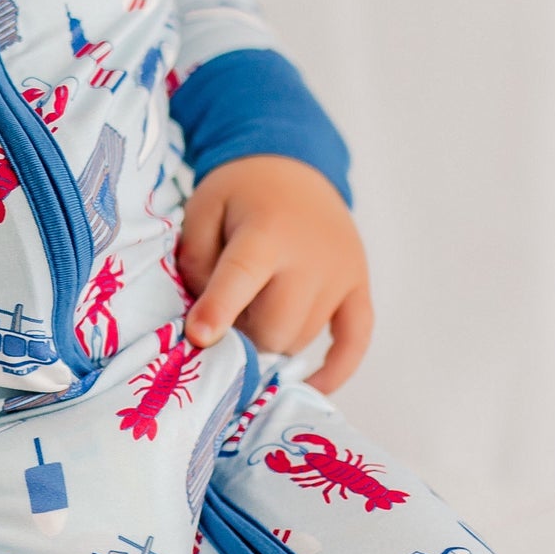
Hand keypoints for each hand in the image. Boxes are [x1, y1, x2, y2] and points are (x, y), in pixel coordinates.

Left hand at [176, 154, 372, 393]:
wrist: (294, 166)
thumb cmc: (240, 194)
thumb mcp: (202, 209)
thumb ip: (196, 261)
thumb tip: (206, 320)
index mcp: (266, 233)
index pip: (242, 276)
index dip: (219, 310)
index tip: (200, 337)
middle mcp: (311, 257)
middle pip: (273, 327)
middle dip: (241, 336)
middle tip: (225, 318)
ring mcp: (341, 275)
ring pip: (300, 339)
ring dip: (271, 339)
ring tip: (255, 310)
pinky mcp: (359, 288)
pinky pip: (355, 342)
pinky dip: (334, 370)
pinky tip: (309, 387)